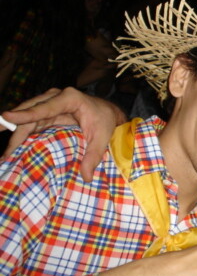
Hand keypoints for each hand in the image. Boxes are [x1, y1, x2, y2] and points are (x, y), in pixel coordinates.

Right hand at [1, 87, 124, 180]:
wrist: (107, 113)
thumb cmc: (104, 121)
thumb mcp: (102, 138)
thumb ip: (93, 156)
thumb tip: (86, 177)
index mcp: (70, 98)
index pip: (45, 107)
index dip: (26, 114)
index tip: (7, 117)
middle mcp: (56, 98)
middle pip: (30, 112)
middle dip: (13, 127)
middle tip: (4, 149)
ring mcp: (49, 104)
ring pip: (27, 118)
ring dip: (15, 135)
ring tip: (6, 155)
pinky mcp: (46, 113)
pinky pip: (30, 123)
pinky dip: (21, 135)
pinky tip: (13, 150)